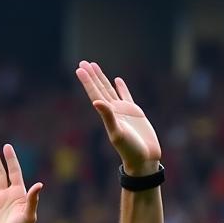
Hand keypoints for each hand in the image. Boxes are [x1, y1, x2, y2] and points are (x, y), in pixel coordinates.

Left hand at [76, 60, 160, 175]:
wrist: (144, 160)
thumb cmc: (130, 150)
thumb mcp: (117, 133)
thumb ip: (108, 117)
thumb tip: (96, 101)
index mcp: (107, 114)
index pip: (95, 93)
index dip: (88, 81)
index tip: (80, 68)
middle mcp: (113, 111)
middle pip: (100, 88)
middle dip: (92, 76)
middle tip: (83, 62)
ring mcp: (123, 111)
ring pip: (110, 90)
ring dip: (103, 78)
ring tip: (95, 66)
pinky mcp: (135, 113)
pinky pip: (126, 96)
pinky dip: (122, 88)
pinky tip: (117, 80)